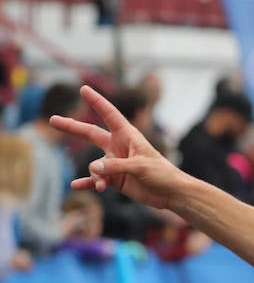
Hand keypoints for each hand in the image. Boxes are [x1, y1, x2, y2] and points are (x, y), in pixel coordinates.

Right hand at [52, 85, 184, 210]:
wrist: (171, 194)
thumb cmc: (162, 174)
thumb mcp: (140, 166)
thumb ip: (115, 166)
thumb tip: (93, 168)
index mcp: (128, 136)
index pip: (110, 115)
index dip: (97, 101)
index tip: (84, 88)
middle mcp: (119, 146)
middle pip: (90, 134)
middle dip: (72, 127)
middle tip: (52, 120)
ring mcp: (115, 163)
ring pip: (94, 165)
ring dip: (95, 175)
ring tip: (101, 183)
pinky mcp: (115, 179)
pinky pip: (96, 179)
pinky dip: (88, 183)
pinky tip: (75, 186)